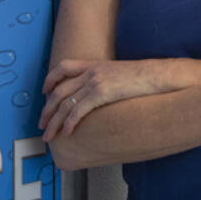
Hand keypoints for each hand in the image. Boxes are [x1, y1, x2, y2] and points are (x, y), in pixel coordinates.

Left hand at [40, 59, 165, 140]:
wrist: (158, 75)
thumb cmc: (144, 78)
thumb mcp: (119, 74)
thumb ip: (105, 80)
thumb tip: (99, 95)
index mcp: (94, 64)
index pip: (63, 67)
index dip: (50, 80)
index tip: (44, 93)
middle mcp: (91, 71)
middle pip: (59, 90)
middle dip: (47, 109)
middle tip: (42, 124)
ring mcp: (96, 81)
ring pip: (65, 103)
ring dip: (54, 121)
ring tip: (49, 135)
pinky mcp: (102, 93)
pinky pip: (79, 110)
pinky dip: (70, 123)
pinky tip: (67, 132)